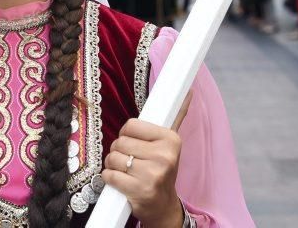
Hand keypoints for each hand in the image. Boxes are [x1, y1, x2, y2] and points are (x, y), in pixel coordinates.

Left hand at [102, 92, 192, 227]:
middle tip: (130, 160)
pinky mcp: (139, 191)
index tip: (135, 143)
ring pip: (112, 158)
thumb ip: (177, 116)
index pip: (131, 125)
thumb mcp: (170, 144)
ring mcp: (152, 175)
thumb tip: (188, 91)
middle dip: (119, 151)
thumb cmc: (162, 170)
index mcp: (171, 139)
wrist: (163, 206)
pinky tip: (122, 182)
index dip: (127, 134)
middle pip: (120, 141)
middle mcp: (164, 156)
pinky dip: (110, 178)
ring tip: (126, 171)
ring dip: (113, 165)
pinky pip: (109, 175)